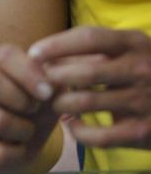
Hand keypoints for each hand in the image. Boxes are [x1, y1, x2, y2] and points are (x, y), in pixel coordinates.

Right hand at [0, 44, 60, 173]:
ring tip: (27, 130)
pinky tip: (17, 148)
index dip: (28, 73)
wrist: (12, 140)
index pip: (1, 55)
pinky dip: (17, 154)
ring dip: (24, 130)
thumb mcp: (53, 87)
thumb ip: (68, 72)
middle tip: (35, 109)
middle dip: (22, 99)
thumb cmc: (36, 106)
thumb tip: (94, 59)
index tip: (48, 91)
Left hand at [32, 27, 150, 148]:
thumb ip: (92, 49)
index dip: (56, 45)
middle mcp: (142, 70)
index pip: (89, 38)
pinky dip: (77, 131)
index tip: (33, 54)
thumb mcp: (127, 51)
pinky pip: (97, 135)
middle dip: (54, 79)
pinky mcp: (142, 132)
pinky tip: (73, 124)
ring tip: (56, 104)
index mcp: (135, 43)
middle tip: (41, 85)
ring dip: (60, 104)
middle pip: (84, 72)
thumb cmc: (142, 73)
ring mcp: (144, 101)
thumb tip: (41, 56)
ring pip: (84, 103)